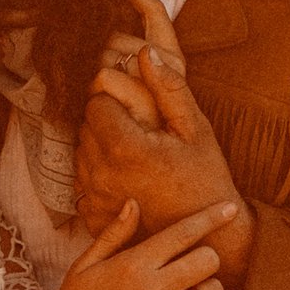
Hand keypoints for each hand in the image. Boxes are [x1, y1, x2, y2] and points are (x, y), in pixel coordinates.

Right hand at [36, 197, 234, 289]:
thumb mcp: (83, 268)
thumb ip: (113, 235)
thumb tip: (134, 203)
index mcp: (133, 264)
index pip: (183, 233)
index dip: (211, 217)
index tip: (230, 208)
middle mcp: (155, 289)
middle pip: (209, 258)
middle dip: (204, 256)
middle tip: (187, 265)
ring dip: (204, 287)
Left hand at [76, 0, 252, 259]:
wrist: (208, 239)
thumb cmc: (206, 179)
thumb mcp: (196, 130)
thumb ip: (168, 88)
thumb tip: (145, 51)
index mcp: (125, 146)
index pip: (96, 102)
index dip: (114, 101)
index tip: (136, 112)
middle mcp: (102, 173)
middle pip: (85, 126)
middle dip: (106, 123)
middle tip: (139, 134)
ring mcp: (94, 197)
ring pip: (81, 154)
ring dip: (100, 150)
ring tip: (135, 160)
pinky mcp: (92, 217)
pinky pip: (82, 183)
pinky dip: (98, 178)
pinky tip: (127, 183)